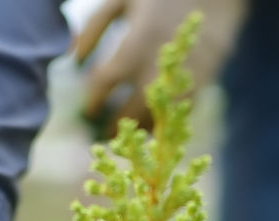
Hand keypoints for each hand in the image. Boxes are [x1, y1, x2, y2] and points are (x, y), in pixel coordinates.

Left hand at [75, 0, 245, 130]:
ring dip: (141, 129)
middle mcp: (159, 66)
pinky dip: (169, 122)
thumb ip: (95, 27)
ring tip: (128, 136)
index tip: (87, 112)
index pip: (105, 83)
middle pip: (131, 110)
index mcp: (136, 43)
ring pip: (158, 118)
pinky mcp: (205, 82)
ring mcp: (184, 78)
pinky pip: (182, 113)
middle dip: (115, 126)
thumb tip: (74, 58)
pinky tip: (156, 123)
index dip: (92, 102)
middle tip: (104, 136)